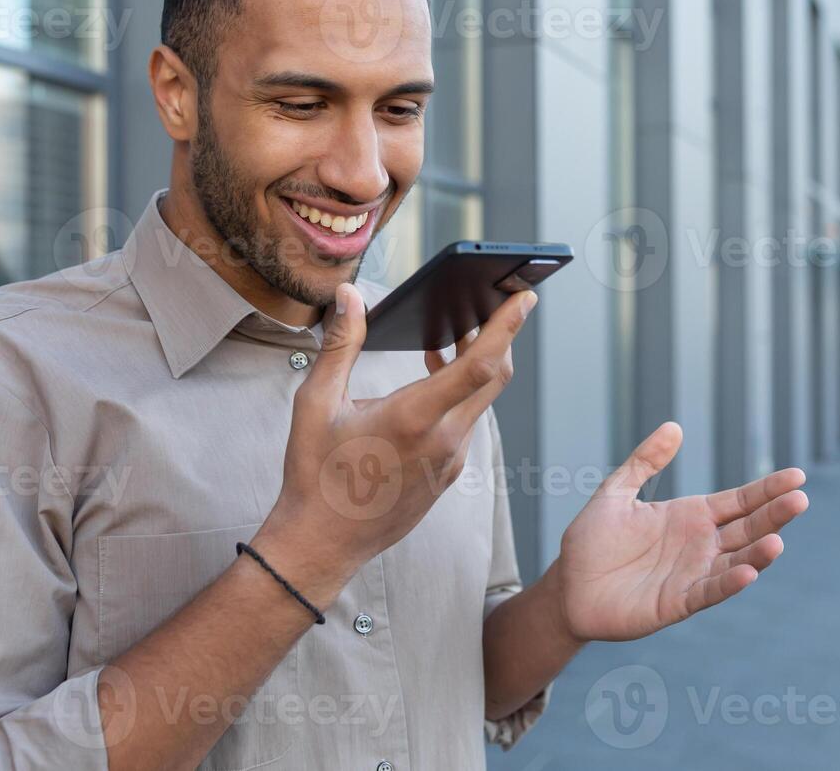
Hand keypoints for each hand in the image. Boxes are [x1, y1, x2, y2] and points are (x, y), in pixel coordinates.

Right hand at [256, 284, 536, 597]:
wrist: (322, 542)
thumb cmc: (315, 474)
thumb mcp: (317, 403)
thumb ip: (340, 344)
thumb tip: (349, 297)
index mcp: (414, 418)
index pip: (480, 365)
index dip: (506, 327)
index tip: (524, 298)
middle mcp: (443, 441)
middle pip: (494, 379)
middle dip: (498, 338)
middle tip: (487, 307)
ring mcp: (450, 461)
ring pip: (480, 403)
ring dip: (474, 369)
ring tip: (446, 342)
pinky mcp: (447, 476)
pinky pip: (466, 425)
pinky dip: (459, 397)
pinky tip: (432, 385)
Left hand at [555, 422, 807, 641]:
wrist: (568, 585)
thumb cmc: (592, 540)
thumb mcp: (616, 492)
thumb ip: (644, 461)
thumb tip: (673, 426)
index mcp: (691, 516)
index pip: (739, 500)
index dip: (767, 489)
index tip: (797, 476)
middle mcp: (700, 545)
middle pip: (748, 528)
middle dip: (774, 515)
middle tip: (800, 499)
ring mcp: (693, 574)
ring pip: (736, 562)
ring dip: (758, 554)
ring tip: (778, 541)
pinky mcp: (678, 603)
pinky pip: (709, 592)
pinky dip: (729, 584)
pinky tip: (747, 573)